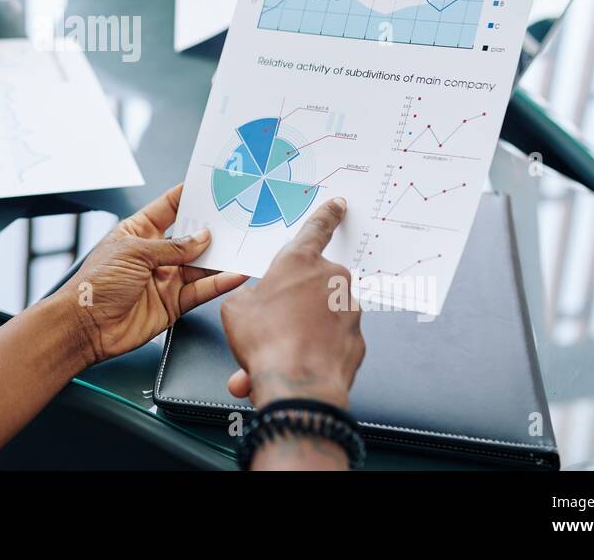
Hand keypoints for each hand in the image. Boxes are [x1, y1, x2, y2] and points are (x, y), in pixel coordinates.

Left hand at [49, 185, 246, 367]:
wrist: (86, 327)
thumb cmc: (95, 284)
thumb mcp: (134, 253)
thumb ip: (172, 247)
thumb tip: (202, 238)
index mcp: (138, 232)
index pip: (169, 207)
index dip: (189, 196)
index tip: (212, 187)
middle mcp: (154, 253)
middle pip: (190, 236)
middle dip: (212, 228)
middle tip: (237, 218)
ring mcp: (165, 278)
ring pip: (200, 264)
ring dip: (220, 256)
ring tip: (242, 246)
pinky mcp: (173, 303)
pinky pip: (201, 290)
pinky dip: (219, 283)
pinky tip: (235, 274)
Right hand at [220, 198, 364, 409]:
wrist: (298, 386)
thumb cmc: (267, 341)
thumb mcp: (236, 309)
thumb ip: (249, 296)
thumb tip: (256, 304)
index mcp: (301, 262)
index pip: (316, 229)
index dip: (326, 215)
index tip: (338, 205)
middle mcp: (331, 281)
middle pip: (311, 284)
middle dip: (292, 305)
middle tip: (271, 324)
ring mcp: (348, 311)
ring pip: (319, 318)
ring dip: (297, 335)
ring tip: (273, 357)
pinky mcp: (357, 341)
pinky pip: (330, 343)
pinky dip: (312, 354)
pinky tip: (293, 369)